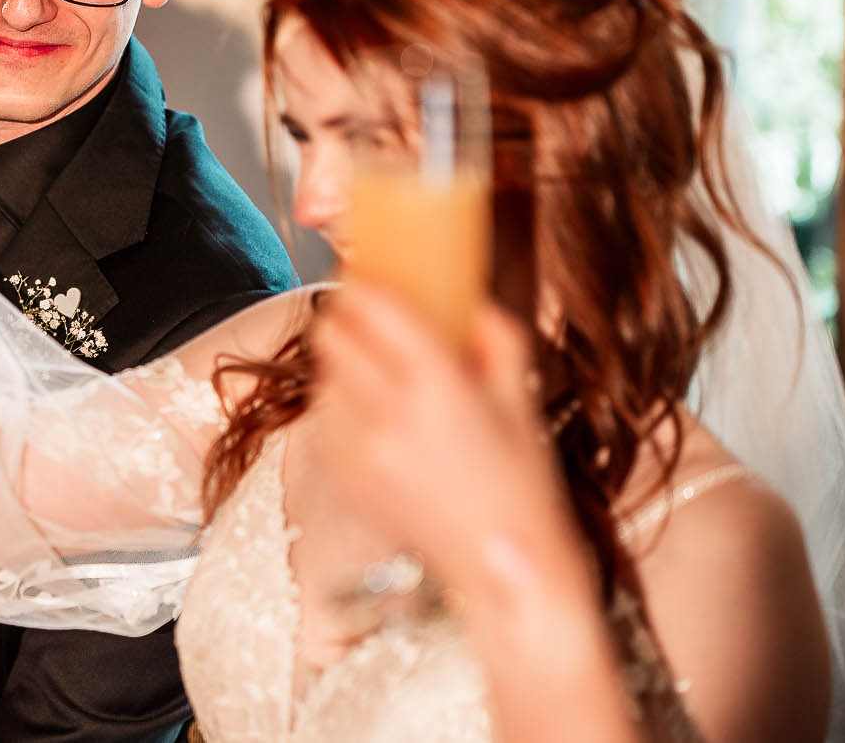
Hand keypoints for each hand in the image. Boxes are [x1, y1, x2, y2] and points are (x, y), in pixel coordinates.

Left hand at [308, 286, 590, 606]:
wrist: (502, 566)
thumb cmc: (521, 483)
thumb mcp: (521, 399)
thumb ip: (497, 336)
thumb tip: (469, 301)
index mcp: (437, 383)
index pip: (372, 306)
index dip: (363, 283)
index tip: (368, 277)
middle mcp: (389, 410)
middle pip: (331, 332)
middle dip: (345, 318)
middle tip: (365, 318)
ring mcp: (360, 446)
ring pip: (323, 374)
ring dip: (342, 364)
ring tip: (377, 373)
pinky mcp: (345, 475)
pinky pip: (324, 418)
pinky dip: (341, 408)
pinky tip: (376, 418)